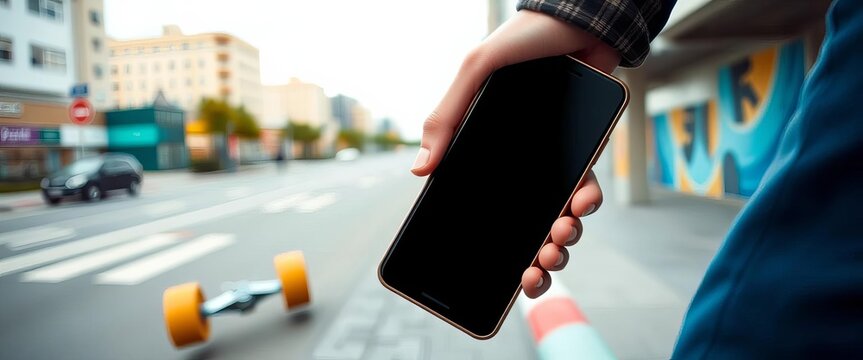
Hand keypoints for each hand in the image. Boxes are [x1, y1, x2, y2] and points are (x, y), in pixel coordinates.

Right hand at [411, 10, 617, 297]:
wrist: (579, 22)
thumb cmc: (522, 43)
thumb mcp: (476, 73)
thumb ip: (447, 117)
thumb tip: (421, 171)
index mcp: (486, 154)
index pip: (481, 207)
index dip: (490, 243)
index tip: (497, 273)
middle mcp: (517, 167)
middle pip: (523, 225)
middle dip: (534, 255)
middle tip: (536, 269)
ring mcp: (551, 164)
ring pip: (556, 217)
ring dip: (560, 238)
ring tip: (559, 239)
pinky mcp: (583, 155)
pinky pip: (585, 191)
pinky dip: (585, 203)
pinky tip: (581, 203)